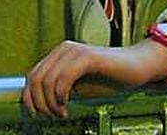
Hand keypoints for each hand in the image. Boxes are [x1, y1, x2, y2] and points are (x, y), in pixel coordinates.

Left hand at [22, 39, 166, 118]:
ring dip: (51, 102)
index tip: (37, 115)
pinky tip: (67, 104)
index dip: (30, 98)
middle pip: (36, 78)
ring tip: (62, 113)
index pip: (32, 76)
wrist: (137, 67)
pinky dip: (61, 94)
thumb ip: (59, 91)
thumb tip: (39, 106)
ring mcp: (75, 51)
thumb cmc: (109, 79)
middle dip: (39, 103)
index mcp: (58, 55)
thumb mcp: (79, 88)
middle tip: (52, 117)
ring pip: (47, 79)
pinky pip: (64, 76)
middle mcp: (63, 49)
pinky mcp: (87, 56)